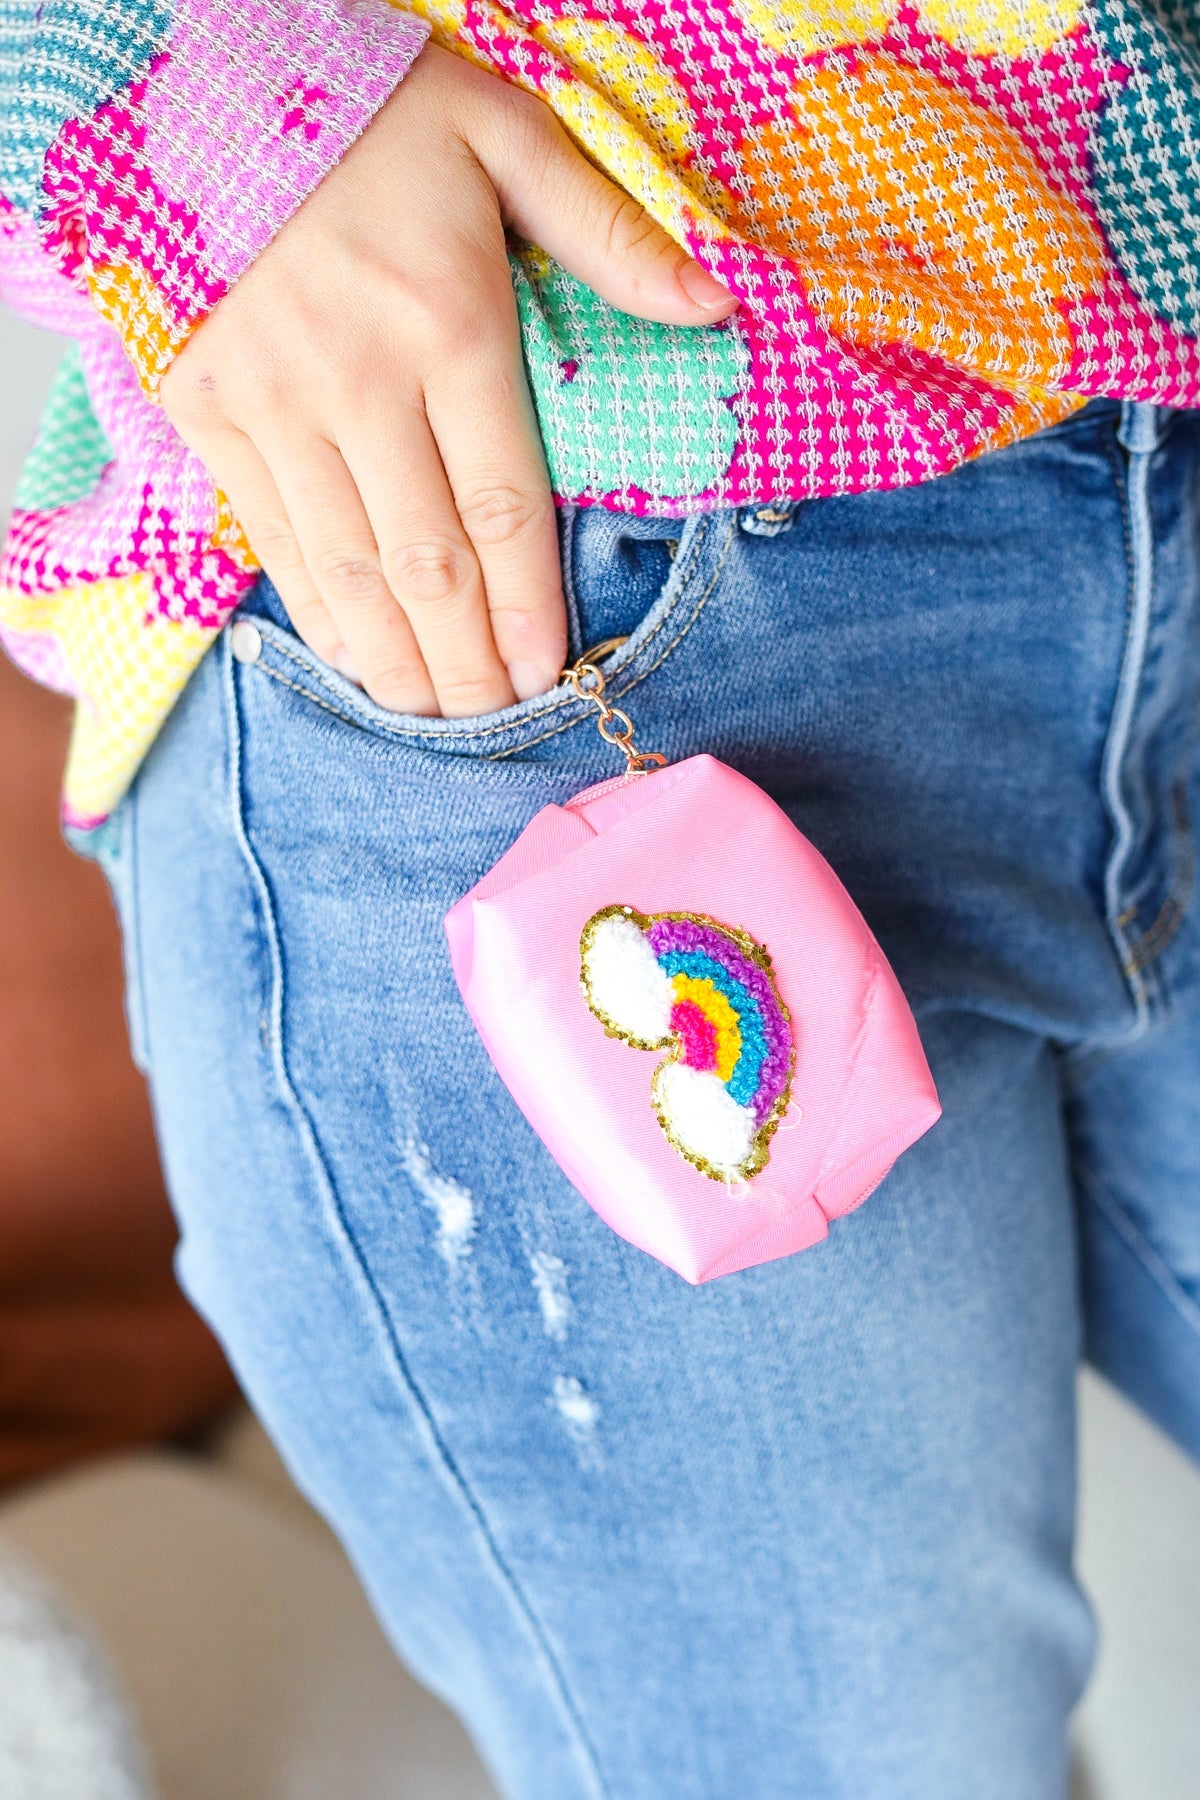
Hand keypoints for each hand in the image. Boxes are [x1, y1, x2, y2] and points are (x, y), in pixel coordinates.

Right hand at [161, 44, 736, 716]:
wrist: (198, 77)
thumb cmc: (373, 111)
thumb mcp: (509, 132)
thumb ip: (610, 233)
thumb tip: (712, 307)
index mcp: (450, 323)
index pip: (503, 505)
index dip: (527, 604)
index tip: (548, 671)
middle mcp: (359, 380)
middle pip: (428, 560)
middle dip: (468, 659)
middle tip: (497, 722)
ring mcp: (273, 402)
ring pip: (348, 566)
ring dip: (396, 657)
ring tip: (433, 715)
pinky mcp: (209, 410)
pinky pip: (273, 535)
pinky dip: (316, 608)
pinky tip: (355, 659)